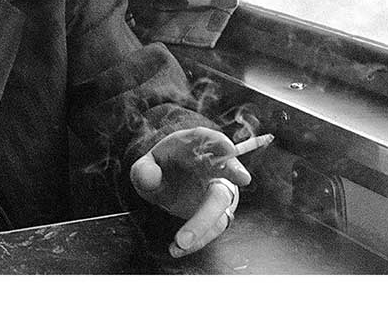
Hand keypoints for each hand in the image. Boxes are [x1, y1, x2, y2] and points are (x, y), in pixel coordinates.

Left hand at [129, 127, 251, 257]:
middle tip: (243, 177)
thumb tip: (150, 179)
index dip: (221, 143)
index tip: (228, 149)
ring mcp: (218, 190)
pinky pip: (214, 226)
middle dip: (233, 173)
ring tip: (181, 243)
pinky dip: (198, 239)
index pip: (212, 140)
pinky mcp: (218, 212)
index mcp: (197, 146)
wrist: (170, 183)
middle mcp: (215, 167)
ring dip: (204, 223)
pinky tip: (179, 248)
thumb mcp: (148, 165)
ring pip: (220, 204)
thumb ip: (144, 169)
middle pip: (226, 170)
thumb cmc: (163, 169)